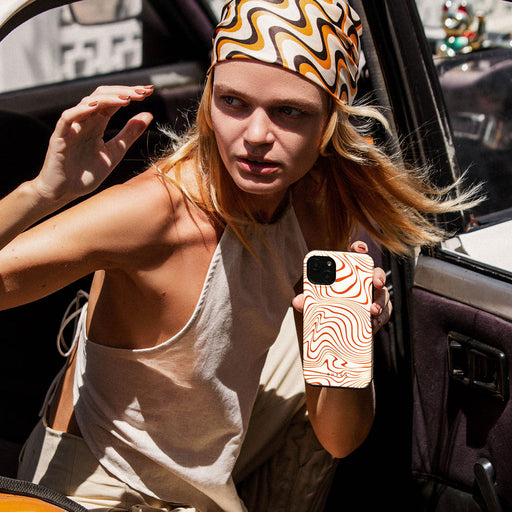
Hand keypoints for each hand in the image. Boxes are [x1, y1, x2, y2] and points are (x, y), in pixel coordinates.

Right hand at [32, 85, 153, 204]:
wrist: (65, 192)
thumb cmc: (86, 174)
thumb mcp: (115, 152)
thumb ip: (129, 134)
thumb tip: (148, 115)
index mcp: (97, 124)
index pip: (114, 101)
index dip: (130, 94)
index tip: (149, 91)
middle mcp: (84, 121)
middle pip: (102, 96)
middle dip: (123, 92)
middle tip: (143, 91)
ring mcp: (71, 127)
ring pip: (86, 103)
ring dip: (107, 99)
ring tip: (126, 98)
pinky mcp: (59, 137)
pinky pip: (67, 118)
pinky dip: (80, 110)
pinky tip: (95, 107)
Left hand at [292, 241, 391, 332]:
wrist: (338, 324)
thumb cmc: (329, 305)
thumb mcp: (317, 303)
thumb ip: (308, 301)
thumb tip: (297, 302)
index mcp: (349, 272)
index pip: (356, 255)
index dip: (359, 248)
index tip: (360, 248)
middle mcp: (365, 280)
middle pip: (375, 273)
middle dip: (378, 276)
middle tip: (375, 283)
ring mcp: (374, 295)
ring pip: (383, 293)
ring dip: (380, 301)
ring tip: (372, 310)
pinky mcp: (380, 310)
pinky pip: (385, 312)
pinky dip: (381, 317)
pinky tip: (374, 323)